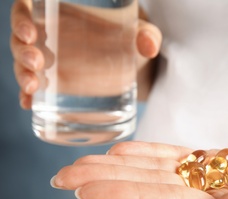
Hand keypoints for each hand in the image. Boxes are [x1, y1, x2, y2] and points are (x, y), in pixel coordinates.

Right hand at [10, 0, 161, 107]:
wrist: (138, 67)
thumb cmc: (135, 42)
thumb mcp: (143, 34)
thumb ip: (147, 35)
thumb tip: (148, 46)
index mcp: (65, 14)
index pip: (31, 9)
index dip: (21, 18)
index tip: (29, 33)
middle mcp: (53, 36)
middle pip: (23, 39)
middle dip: (22, 52)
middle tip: (37, 64)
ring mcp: (53, 61)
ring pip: (25, 64)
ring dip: (22, 75)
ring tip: (32, 88)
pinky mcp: (57, 83)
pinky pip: (36, 89)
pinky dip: (28, 96)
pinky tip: (28, 104)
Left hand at [51, 141, 227, 198]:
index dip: (125, 195)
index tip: (84, 190)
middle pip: (150, 187)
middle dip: (106, 182)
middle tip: (61, 176)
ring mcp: (212, 180)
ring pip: (157, 171)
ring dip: (118, 166)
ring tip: (79, 163)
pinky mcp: (218, 163)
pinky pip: (177, 158)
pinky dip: (148, 154)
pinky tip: (122, 152)